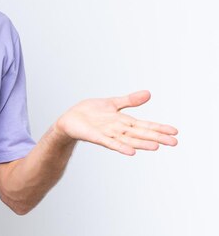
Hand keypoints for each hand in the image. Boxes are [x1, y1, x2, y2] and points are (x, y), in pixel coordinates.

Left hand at [53, 90, 177, 155]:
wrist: (69, 119)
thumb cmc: (90, 113)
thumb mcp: (112, 103)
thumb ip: (130, 100)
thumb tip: (149, 94)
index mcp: (123, 121)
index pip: (145, 125)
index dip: (159, 128)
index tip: (175, 132)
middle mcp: (118, 130)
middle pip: (140, 133)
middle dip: (157, 137)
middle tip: (175, 142)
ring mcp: (108, 134)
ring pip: (128, 139)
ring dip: (141, 144)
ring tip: (157, 146)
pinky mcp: (96, 137)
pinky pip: (110, 143)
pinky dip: (120, 147)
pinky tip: (131, 152)